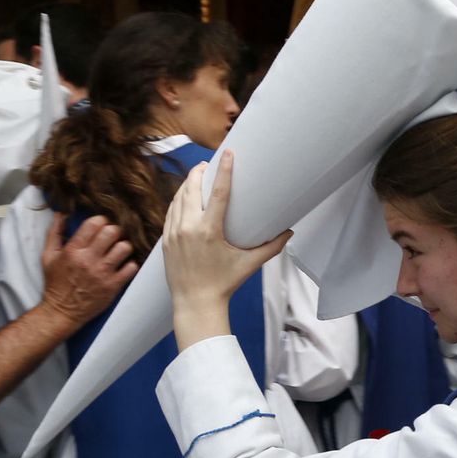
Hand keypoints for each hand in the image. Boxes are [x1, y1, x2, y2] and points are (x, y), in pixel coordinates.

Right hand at [41, 213, 137, 326]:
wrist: (62, 311)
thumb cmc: (55, 282)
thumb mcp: (48, 256)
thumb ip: (54, 233)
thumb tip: (62, 213)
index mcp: (73, 250)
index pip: (94, 223)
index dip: (102, 220)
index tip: (102, 225)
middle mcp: (89, 260)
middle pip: (113, 232)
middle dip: (115, 231)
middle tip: (113, 237)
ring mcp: (102, 273)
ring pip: (125, 247)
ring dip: (124, 247)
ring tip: (119, 251)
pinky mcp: (113, 285)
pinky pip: (131, 267)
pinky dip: (130, 264)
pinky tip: (124, 265)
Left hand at [162, 152, 290, 312]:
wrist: (195, 303)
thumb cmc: (224, 284)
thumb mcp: (250, 265)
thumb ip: (272, 247)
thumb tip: (290, 232)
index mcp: (209, 231)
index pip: (218, 193)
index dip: (224, 171)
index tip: (227, 154)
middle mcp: (188, 228)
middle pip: (192, 189)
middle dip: (199, 172)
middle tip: (208, 164)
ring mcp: (174, 233)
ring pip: (179, 198)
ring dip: (188, 184)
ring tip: (197, 176)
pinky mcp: (166, 240)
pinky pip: (170, 212)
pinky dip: (178, 200)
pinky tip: (184, 196)